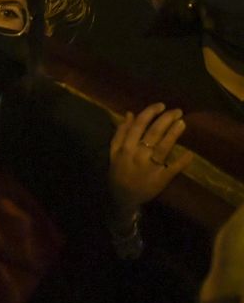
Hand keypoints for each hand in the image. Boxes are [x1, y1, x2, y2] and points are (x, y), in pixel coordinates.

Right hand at [109, 102, 193, 219]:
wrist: (122, 197)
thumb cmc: (118, 171)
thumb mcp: (114, 151)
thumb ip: (121, 132)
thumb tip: (130, 114)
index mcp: (126, 147)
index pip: (139, 125)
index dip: (150, 113)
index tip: (161, 105)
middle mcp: (138, 154)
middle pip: (153, 133)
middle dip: (166, 120)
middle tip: (177, 111)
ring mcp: (150, 167)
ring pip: (163, 147)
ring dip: (174, 134)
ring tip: (182, 123)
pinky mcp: (161, 179)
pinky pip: (173, 168)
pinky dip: (181, 161)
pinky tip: (189, 153)